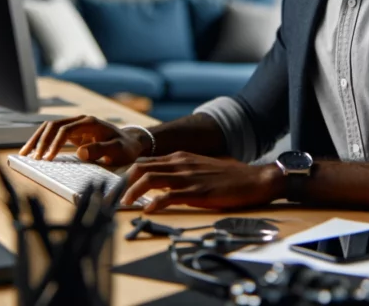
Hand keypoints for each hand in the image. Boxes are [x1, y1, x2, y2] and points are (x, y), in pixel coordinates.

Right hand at [18, 115, 146, 164]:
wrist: (131, 142)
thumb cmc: (126, 148)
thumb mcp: (118, 150)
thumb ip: (101, 150)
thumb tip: (80, 152)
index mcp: (90, 123)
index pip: (66, 130)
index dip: (55, 143)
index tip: (48, 158)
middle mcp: (80, 121)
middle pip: (53, 125)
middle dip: (40, 141)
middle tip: (32, 158)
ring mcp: (76, 126)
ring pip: (50, 128)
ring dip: (37, 139)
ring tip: (25, 154)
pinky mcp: (73, 133)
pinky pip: (53, 134)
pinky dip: (42, 142)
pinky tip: (33, 152)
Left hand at [121, 152, 285, 211]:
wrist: (254, 179)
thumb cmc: (229, 177)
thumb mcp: (201, 168)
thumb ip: (181, 172)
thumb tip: (163, 184)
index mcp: (180, 158)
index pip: (145, 162)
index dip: (127, 175)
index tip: (117, 188)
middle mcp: (181, 164)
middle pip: (142, 168)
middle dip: (124, 183)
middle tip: (114, 197)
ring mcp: (189, 177)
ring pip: (151, 179)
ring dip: (134, 192)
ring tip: (125, 204)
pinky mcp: (198, 192)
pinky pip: (170, 197)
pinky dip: (156, 203)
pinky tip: (149, 210)